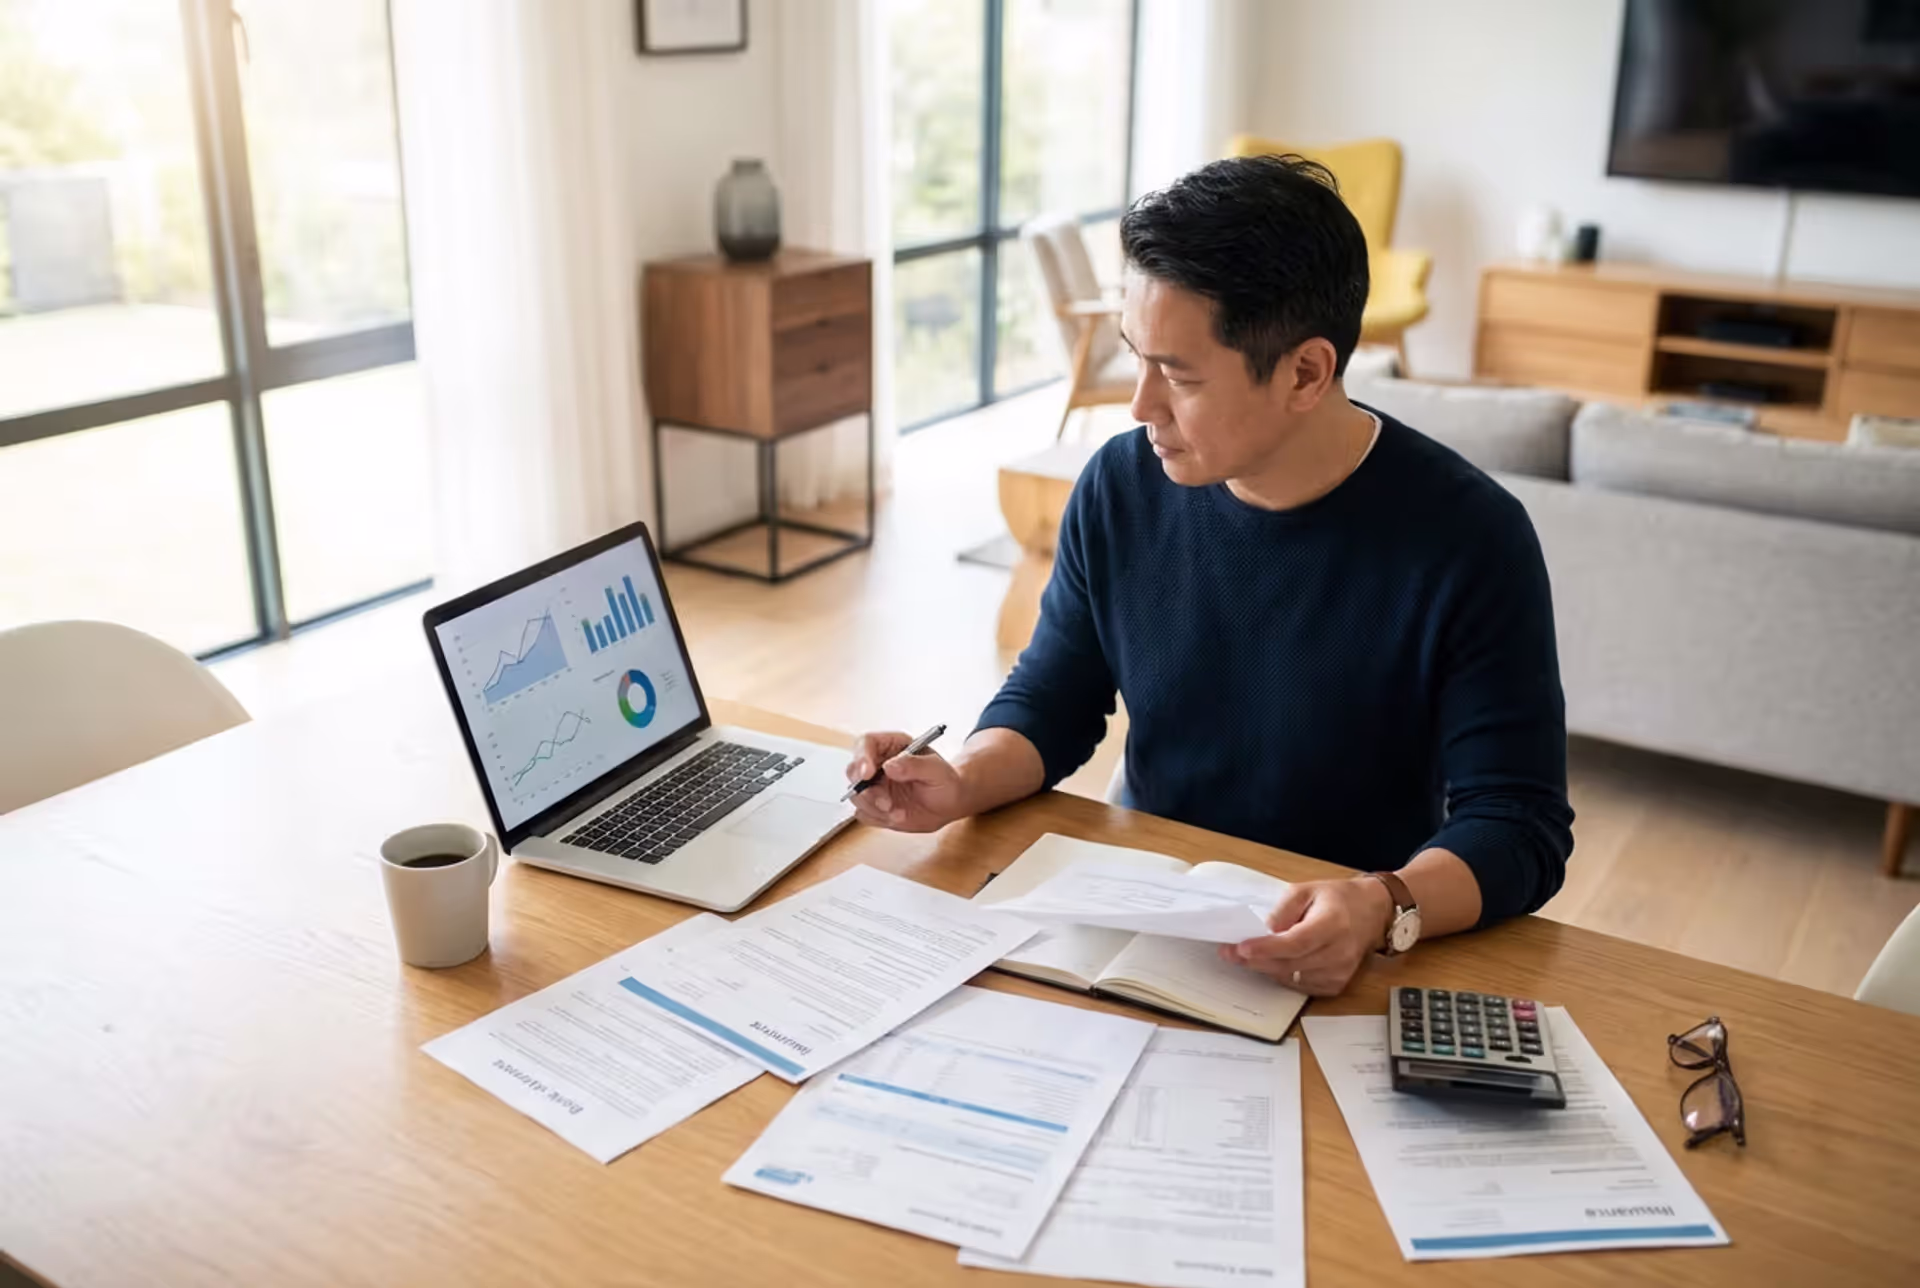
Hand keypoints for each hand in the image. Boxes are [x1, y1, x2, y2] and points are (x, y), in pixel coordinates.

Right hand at [844, 731, 969, 832]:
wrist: (950, 804)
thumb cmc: (946, 782)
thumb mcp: (938, 771)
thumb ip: (915, 765)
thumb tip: (889, 766)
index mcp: (892, 746)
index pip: (866, 743)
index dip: (862, 757)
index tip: (867, 774)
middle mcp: (878, 764)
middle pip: (854, 771)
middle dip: (866, 790)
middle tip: (886, 803)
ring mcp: (875, 785)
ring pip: (856, 795)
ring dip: (874, 808)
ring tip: (900, 814)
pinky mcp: (874, 805)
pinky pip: (864, 812)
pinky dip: (878, 818)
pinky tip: (898, 817)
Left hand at [1217, 876, 1393, 996]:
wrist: (1372, 912)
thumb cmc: (1337, 898)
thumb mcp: (1307, 890)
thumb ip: (1284, 909)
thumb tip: (1263, 930)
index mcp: (1333, 924)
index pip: (1296, 943)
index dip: (1266, 948)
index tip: (1240, 948)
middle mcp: (1339, 952)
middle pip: (1290, 964)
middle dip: (1255, 960)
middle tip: (1229, 953)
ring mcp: (1340, 972)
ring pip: (1292, 978)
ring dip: (1266, 969)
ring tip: (1247, 956)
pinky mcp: (1337, 984)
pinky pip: (1301, 986)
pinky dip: (1283, 976)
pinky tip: (1274, 963)